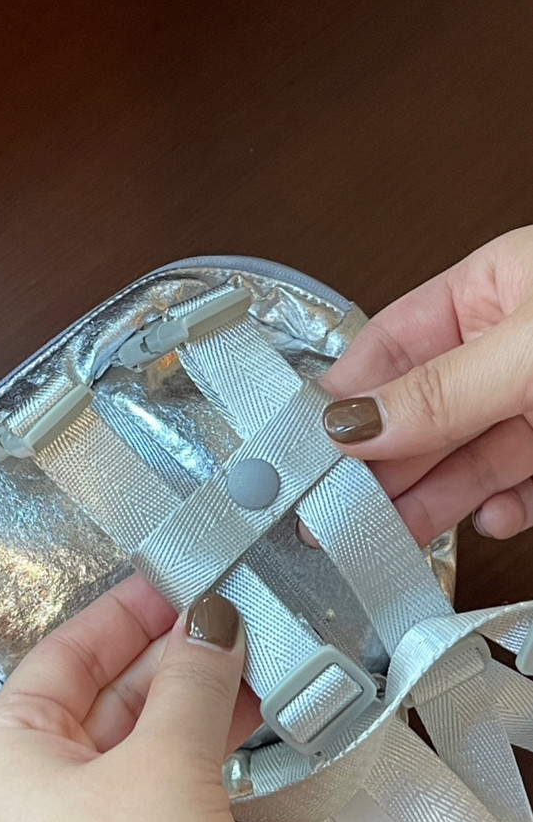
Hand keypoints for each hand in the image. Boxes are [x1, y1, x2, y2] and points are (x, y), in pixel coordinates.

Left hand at [0, 575, 348, 821]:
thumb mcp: (165, 764)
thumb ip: (193, 681)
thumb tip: (214, 618)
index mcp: (4, 752)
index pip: (63, 651)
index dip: (128, 610)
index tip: (185, 576)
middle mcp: (28, 793)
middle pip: (103, 697)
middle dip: (174, 658)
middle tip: (240, 619)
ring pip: (137, 745)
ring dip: (196, 706)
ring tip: (260, 666)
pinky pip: (157, 791)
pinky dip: (200, 757)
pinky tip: (248, 730)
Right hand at [320, 225, 532, 544]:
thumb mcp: (529, 351)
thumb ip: (442, 391)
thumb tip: (355, 421)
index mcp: (493, 289)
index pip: (390, 346)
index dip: (347, 398)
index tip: (309, 447)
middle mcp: (511, 346)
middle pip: (420, 414)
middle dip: (380, 467)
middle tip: (337, 510)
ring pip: (467, 459)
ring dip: (430, 501)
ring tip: (391, 532)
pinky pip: (521, 486)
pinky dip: (505, 509)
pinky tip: (492, 516)